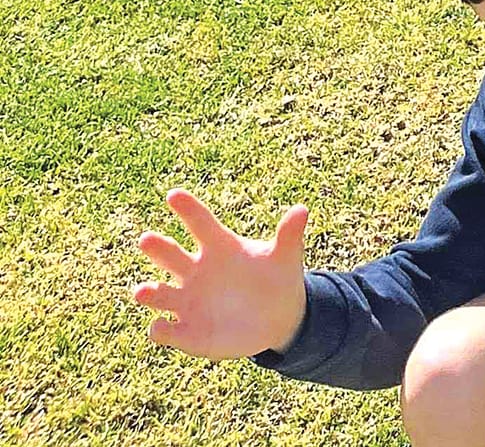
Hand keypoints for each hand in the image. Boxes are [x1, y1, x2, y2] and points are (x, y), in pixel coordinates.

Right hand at [131, 189, 309, 359]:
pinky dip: (161, 329)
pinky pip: (167, 330)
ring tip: (143, 291)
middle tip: (147, 239)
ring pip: (160, 294)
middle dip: (158, 247)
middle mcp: (197, 272)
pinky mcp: (187, 331)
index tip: (174, 194)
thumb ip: (289, 235)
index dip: (188, 209)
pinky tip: (159, 327)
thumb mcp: (285, 257)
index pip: (201, 223)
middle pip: (171, 255)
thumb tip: (301, 210)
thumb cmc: (277, 279)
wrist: (278, 319)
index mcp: (219, 247)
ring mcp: (188, 301)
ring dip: (150, 293)